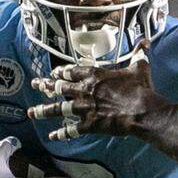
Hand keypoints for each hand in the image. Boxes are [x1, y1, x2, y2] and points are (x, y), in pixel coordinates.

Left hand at [26, 52, 168, 140]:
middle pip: (60, 87)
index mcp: (95, 76)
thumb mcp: (140, 67)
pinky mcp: (89, 124)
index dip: (61, 71)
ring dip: (44, 110)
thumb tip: (146, 42)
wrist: (142, 110)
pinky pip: (72, 129)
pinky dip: (62, 133)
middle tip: (35, 84)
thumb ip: (140, 53)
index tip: (54, 72)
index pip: (72, 71)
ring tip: (32, 112)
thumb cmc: (141, 88)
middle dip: (46, 85)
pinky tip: (52, 136)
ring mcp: (85, 108)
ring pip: (58, 108)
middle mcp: (85, 90)